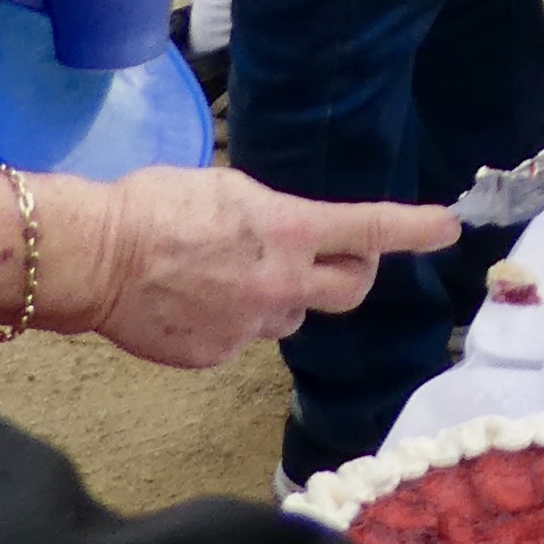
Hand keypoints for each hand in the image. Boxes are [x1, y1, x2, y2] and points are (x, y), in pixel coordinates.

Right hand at [83, 166, 456, 368]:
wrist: (95, 259)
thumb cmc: (153, 206)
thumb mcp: (227, 189)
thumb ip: (272, 214)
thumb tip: (287, 228)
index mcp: (288, 231)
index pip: (370, 228)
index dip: (415, 228)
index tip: (448, 226)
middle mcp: (282, 283)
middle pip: (351, 289)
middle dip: (352, 272)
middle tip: (333, 256)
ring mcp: (252, 326)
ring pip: (292, 314)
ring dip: (280, 295)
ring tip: (227, 273)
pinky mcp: (218, 355)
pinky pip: (243, 336)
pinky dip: (231, 319)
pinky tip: (194, 299)